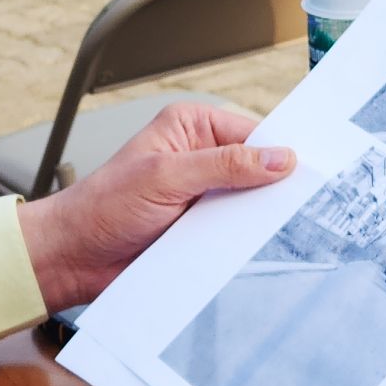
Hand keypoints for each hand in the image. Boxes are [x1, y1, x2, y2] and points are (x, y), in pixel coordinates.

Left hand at [16, 102, 295, 313]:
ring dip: (258, 221)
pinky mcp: (200, 230)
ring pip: (249, 205)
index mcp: (192, 126)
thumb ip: (224, 165)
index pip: (254, 134)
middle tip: (307, 207)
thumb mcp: (166, 176)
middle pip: (257, 170)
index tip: (313, 173)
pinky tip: (258, 253)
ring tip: (283, 233)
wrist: (71, 258)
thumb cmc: (102, 207)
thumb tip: (278, 158)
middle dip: (274, 190)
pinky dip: (245, 244)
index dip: (282, 154)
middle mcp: (200, 157)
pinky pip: (235, 234)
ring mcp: (201, 195)